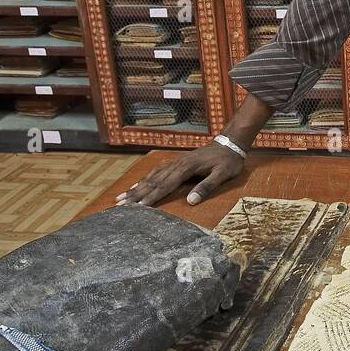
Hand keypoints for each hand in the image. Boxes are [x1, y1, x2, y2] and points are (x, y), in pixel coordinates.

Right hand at [116, 142, 244, 207]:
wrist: (229, 143)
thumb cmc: (228, 161)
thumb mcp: (223, 174)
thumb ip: (207, 186)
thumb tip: (191, 201)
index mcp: (186, 168)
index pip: (165, 186)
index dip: (151, 198)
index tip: (138, 208)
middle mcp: (177, 165)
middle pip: (153, 182)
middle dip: (136, 195)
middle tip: (120, 205)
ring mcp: (175, 163)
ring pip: (152, 177)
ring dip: (136, 188)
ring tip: (121, 198)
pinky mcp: (176, 163)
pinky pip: (156, 172)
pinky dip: (144, 179)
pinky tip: (137, 185)